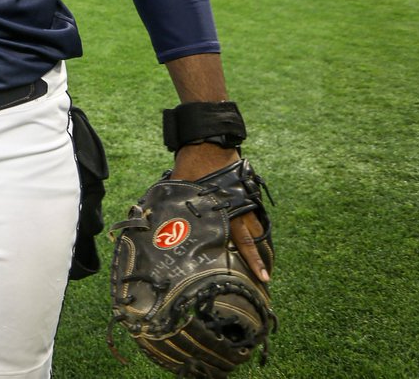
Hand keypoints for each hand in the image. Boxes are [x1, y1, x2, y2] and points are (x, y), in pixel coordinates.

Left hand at [170, 143, 270, 284]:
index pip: (243, 241)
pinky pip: (254, 212)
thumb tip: (152, 222)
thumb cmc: (192, 165)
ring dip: (260, 243)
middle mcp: (240, 206)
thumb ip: (173, 206)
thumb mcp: (180, 187)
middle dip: (261, 257)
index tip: (263, 277)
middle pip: (255, 237)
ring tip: (265, 262)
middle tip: (266, 277)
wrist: (206, 141)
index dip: (253, 260)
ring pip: (257, 226)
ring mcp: (245, 197)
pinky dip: (256, 225)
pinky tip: (256, 236)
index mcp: (225, 210)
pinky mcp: (246, 190)